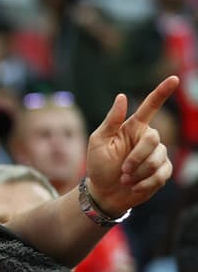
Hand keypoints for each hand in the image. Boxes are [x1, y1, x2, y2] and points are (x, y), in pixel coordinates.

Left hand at [85, 76, 178, 216]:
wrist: (104, 192)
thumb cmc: (99, 165)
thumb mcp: (98, 142)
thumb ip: (111, 121)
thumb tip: (121, 97)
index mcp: (133, 128)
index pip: (150, 107)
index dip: (162, 92)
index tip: (173, 79)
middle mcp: (148, 138)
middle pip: (153, 139)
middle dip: (136, 157)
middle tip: (123, 170)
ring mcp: (158, 155)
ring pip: (157, 159)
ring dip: (138, 173)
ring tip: (125, 179)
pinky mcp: (163, 171)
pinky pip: (160, 175)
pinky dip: (144, 183)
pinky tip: (134, 186)